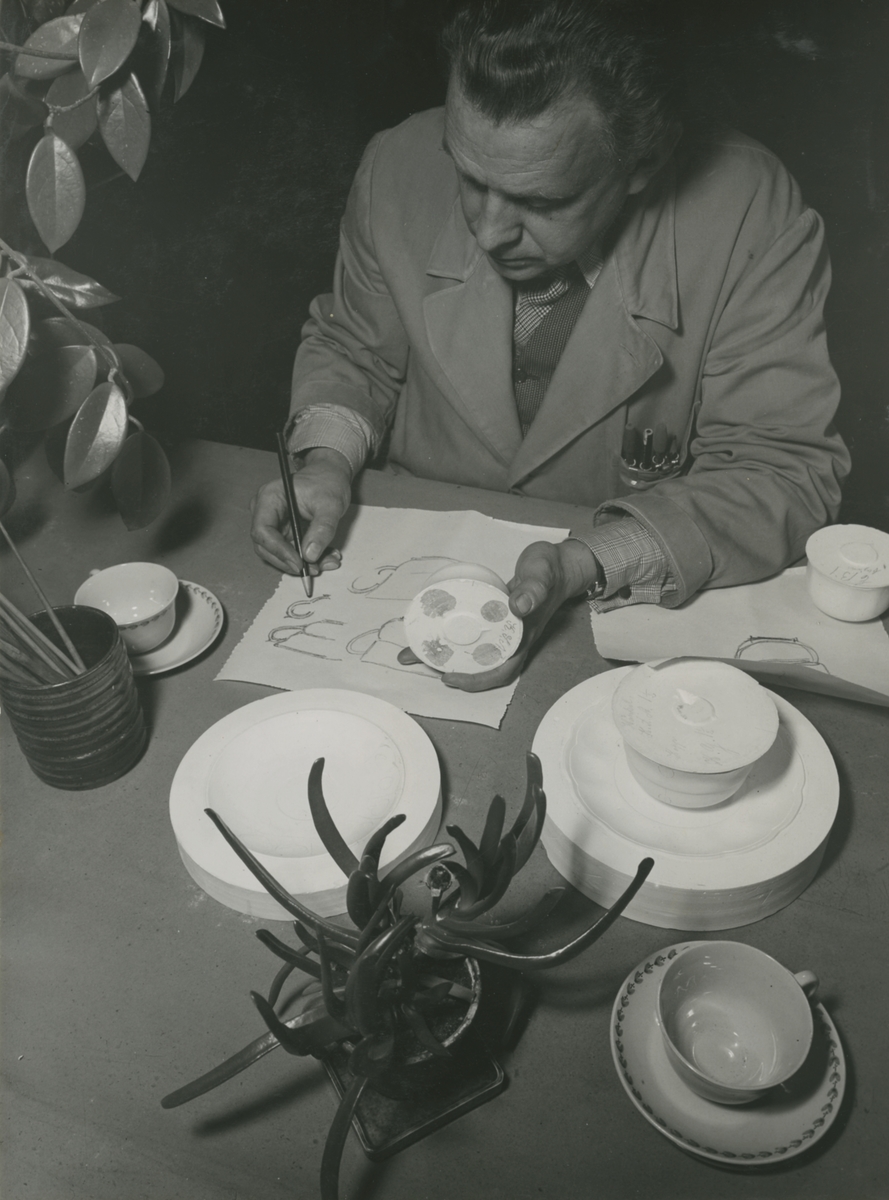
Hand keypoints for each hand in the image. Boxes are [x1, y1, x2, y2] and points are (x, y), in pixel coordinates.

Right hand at [250, 447, 351, 574]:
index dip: (278, 550)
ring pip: (279, 553)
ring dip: (303, 563)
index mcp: (269, 498)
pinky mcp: (284, 531)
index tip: (300, 563)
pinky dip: (309, 557)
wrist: (331, 475)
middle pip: (266, 546)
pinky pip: (291, 551)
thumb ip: (321, 529)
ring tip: (329, 561)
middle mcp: (266, 512)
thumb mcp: (330, 504)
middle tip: (315, 569)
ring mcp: (274, 522)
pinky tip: (327, 556)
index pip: (262, 531)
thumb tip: (310, 555)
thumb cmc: (328, 482)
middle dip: (290, 561)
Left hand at [440, 538, 599, 691]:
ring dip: (463, 661)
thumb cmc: (551, 568)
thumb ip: (533, 587)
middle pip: (492, 670)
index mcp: (525, 634)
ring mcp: (510, 630)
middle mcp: (517, 637)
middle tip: (437, 669)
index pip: (503, 669)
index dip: (478, 679)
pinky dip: (466, 642)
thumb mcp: (541, 572)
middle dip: (464, 676)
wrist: (561, 564)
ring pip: (486, 656)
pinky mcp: (502, 619)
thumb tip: (518, 606)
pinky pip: (483, 638)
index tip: (451, 676)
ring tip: (436, 656)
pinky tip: (449, 634)